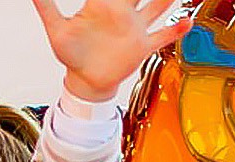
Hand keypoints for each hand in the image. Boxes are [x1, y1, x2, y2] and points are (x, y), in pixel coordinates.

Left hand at [32, 0, 192, 102]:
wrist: (84, 81)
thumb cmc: (72, 54)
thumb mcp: (58, 30)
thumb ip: (47, 8)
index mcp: (103, 4)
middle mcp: (123, 12)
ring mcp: (135, 27)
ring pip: (159, 5)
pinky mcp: (143, 46)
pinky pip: (164, 35)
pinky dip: (177, 29)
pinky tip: (188, 20)